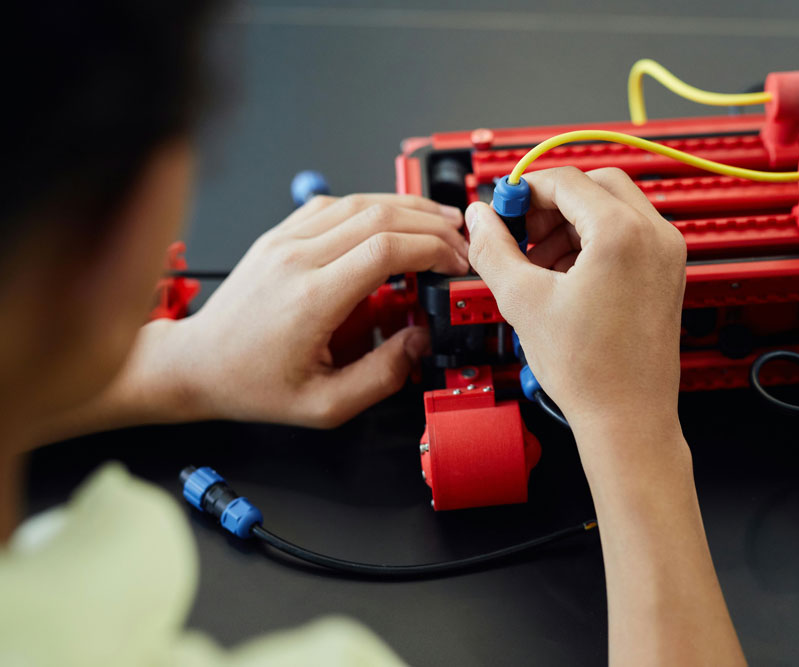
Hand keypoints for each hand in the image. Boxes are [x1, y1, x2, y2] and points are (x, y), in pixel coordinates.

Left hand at [164, 193, 467, 426]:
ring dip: (407, 208)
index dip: (432, 250)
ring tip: (440, 223)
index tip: (456, 264)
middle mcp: (297, 259)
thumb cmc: (253, 384)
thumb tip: (420, 340)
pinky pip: (332, 204)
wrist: (196, 364)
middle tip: (460, 244)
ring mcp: (285, 241)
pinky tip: (393, 219)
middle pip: (380, 217)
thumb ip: (382, 375)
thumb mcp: (325, 404)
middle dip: (431, 226)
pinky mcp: (279, 235)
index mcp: (311, 298)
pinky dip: (371, 206)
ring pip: (359, 201)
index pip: (385, 250)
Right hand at [465, 166, 686, 433]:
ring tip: (539, 262)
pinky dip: (595, 241)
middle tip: (522, 231)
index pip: (566, 181)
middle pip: (596, 185)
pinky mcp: (668, 274)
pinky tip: (565, 276)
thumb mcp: (522, 300)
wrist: (627, 417)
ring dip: (572, 222)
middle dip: (552, 202)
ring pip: (614, 208)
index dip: (525, 190)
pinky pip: (629, 235)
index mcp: (622, 233)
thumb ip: (493, 248)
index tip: (504, 209)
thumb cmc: (588, 370)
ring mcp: (667, 254)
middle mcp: (655, 235)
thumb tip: (479, 217)